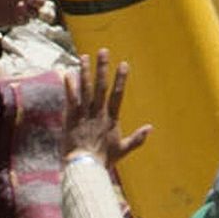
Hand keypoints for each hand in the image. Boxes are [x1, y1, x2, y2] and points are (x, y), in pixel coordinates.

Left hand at [0, 0, 46, 27]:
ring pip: (35, 12)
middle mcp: (32, 0)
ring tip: (20, 4)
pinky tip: (17, 11)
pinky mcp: (19, 19)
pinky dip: (22, 16)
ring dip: (29, 9)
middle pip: (41, 2)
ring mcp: (27, 11)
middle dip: (36, 0)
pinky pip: (25, 20)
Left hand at [62, 49, 151, 168]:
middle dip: (102, 67)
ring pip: (85, 89)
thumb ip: (137, 138)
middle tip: (103, 51)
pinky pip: (70, 99)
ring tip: (84, 57)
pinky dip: (69, 86)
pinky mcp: (71, 118)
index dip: (121, 78)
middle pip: (101, 86)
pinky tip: (67, 74)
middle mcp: (98, 113)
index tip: (123, 63)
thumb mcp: (124, 149)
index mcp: (111, 118)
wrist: (85, 166)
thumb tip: (151, 128)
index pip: (118, 93)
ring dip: (85, 72)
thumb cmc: (104, 159)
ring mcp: (84, 114)